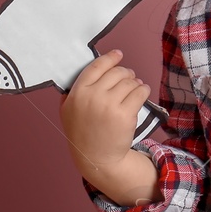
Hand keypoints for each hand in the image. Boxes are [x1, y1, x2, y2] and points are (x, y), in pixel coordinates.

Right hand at [58, 49, 150, 182]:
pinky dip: (143, 89)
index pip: (96, 66)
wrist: (97, 158)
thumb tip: (84, 73)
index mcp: (77, 93)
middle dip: (125, 73)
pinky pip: (140, 91)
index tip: (118, 54)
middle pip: (116, 72)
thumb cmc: (82, 134)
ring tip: (135, 87)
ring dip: (135, 82)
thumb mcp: (67, 111)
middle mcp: (92, 96)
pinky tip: (142, 92)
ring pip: (129, 81)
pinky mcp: (125, 114)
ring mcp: (109, 105)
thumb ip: (71, 92)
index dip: (109, 58)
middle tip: (128, 78)